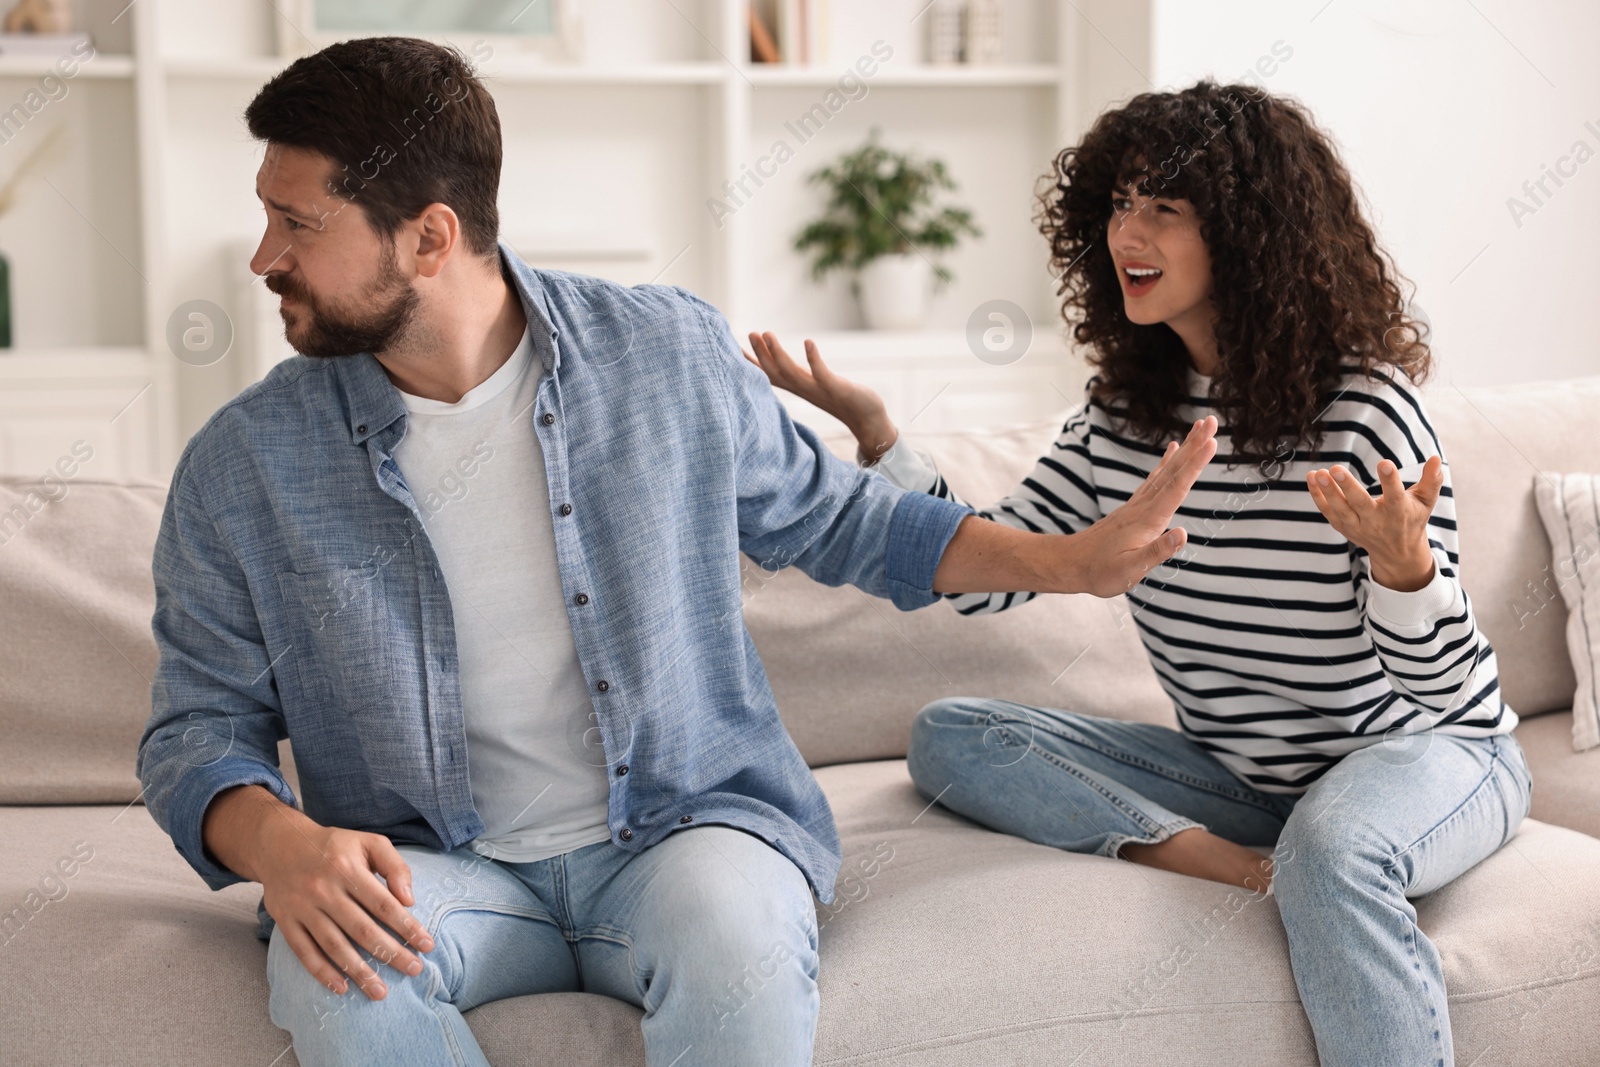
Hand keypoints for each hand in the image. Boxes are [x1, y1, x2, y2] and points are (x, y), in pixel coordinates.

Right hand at [210, 786, 433, 999]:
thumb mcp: (369, 842)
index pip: (383, 904)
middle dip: (390, 953)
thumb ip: (394, 866)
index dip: (406, 927)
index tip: (426, 945)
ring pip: (334, 946)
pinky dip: (322, 972)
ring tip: (380, 992)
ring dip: (359, 972)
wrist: (280, 844)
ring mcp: (303, 908)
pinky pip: (304, 952)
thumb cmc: (335, 846)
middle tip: (414, 970)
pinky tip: (341, 987)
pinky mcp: (286, 921)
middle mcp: (324, 890)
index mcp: (348, 869)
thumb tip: (409, 900)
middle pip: (362, 930)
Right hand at [742, 331, 898, 461]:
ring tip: (766, 333)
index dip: (752, 362)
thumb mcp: (814, 384)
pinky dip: (813, 358)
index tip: (733, 347)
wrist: (867, 420)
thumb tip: (781, 364)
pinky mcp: (836, 388)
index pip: (769, 374)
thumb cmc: (841, 399)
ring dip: (778, 354)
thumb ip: (796, 374)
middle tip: (750, 333)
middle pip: (775, 372)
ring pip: (791, 372)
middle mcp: (803, 390)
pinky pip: (821, 373)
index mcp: (797, 387)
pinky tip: (808, 342)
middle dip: (761, 354)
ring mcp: (818, 390)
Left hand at [931, 416, 1217, 596]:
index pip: (1177, 487)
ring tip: (1199, 427)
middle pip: (1175, 471)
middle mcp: (1145, 506)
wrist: (1071, 564)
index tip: (1212, 441)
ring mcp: (1138, 504)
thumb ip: (1156, 552)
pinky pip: (1155, 478)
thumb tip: (1182, 533)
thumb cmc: (1101, 572)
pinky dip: (1167, 462)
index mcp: (1149, 520)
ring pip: (1167, 471)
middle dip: (1195, 446)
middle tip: (1212, 421)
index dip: (1195, 465)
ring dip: (1185, 449)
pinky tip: (1174, 450)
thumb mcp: (1130, 570)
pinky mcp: (1135, 507)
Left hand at [1307, 456, 1441, 591]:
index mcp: (1399, 512)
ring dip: (1327, 492)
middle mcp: (1377, 521)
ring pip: (1340, 509)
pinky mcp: (1344, 527)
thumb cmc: (1412, 519)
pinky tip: (1311, 478)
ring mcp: (1358, 526)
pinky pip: (1328, 512)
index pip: (1395, 495)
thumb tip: (1436, 459)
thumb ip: (1431, 481)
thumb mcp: (1426, 502)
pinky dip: (1318, 496)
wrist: (1397, 553)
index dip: (1390, 480)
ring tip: (1318, 473)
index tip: (1384, 463)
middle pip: (1360, 503)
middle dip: (1347, 487)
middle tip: (1335, 468)